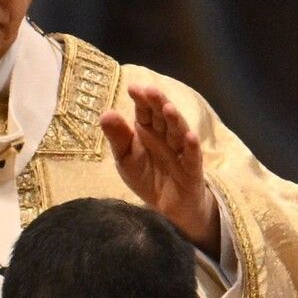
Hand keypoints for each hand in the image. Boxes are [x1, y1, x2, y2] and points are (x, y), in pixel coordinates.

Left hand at [98, 85, 219, 255]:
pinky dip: (192, 148)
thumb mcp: (126, 159)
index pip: (145, 112)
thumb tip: (105, 113)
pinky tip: (190, 137)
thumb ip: (118, 138)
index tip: (133, 88)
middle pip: (163, 118)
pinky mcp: (192, 171)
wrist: (168, 209)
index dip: (141, 100)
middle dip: (158, 104)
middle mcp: (166, 138)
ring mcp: (180, 153)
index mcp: (149, 131)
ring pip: (179, 133)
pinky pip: (192, 158)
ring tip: (168, 108)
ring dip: (175, 121)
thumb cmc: (147, 178)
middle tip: (150, 90)